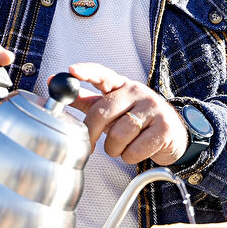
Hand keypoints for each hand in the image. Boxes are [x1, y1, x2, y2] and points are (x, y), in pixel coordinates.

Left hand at [67, 62, 187, 165]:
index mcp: (120, 84)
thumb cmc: (133, 119)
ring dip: (115, 149)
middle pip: (104, 111)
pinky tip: (136, 152)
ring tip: (121, 148)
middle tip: (91, 146)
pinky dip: (131, 156)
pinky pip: (137, 148)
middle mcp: (137, 91)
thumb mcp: (110, 107)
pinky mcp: (164, 127)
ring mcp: (153, 108)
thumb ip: (83, 98)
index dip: (86, 72)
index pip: (102, 74)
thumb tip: (54, 82)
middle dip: (93, 133)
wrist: (171, 134)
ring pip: (120, 133)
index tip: (71, 70)